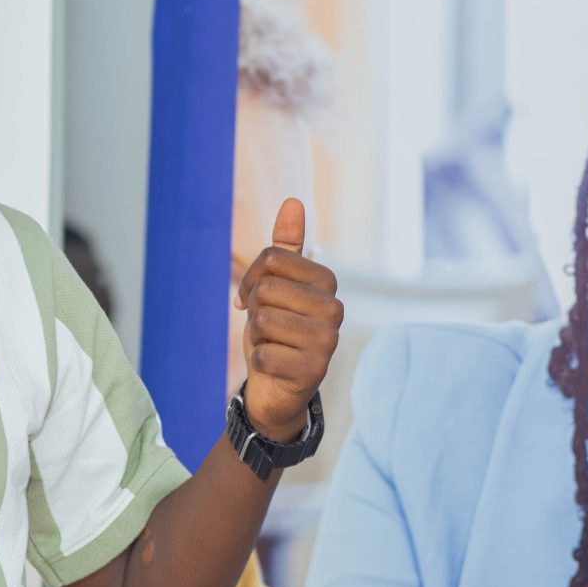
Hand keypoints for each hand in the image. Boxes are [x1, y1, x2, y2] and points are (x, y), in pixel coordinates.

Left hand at [233, 198, 342, 440]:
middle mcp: (335, 308)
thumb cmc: (277, 330)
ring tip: (274, 345)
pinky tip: (276, 367)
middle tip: (266, 327)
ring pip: (264, 320)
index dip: (252, 278)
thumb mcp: (277, 285)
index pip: (273, 256)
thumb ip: (286, 246)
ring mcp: (328, 341)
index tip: (254, 298)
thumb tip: (293, 200)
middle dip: (255, 309)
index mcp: (327, 282)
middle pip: (267, 288)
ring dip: (257, 336)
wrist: (277, 386)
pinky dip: (259, 361)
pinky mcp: (314, 371)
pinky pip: (263, 353)